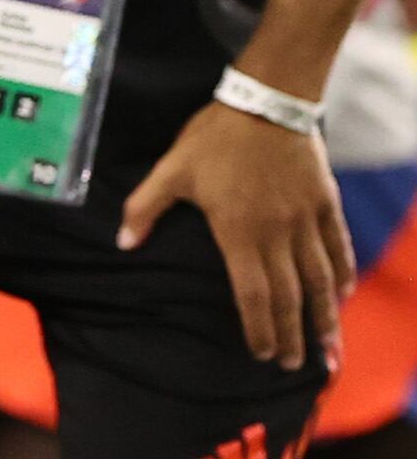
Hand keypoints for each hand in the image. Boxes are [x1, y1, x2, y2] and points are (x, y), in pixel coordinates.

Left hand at [120, 101, 353, 371]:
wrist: (265, 101)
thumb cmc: (214, 137)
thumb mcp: (172, 169)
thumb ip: (145, 207)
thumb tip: (122, 242)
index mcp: (238, 230)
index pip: (252, 293)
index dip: (257, 326)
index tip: (261, 353)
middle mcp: (276, 233)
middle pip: (288, 296)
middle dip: (291, 335)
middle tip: (293, 365)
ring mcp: (305, 220)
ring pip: (320, 280)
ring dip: (324, 317)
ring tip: (327, 348)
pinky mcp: (325, 204)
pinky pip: (339, 248)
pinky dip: (342, 276)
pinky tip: (341, 296)